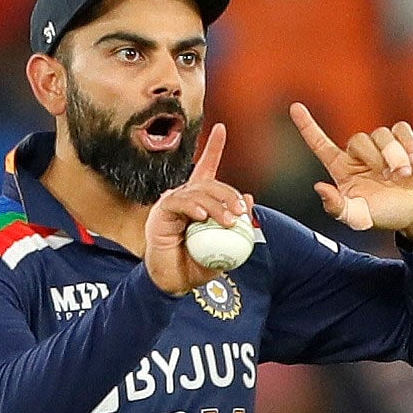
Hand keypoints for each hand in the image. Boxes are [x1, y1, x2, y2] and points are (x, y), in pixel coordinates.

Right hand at [144, 123, 253, 295]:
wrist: (173, 283)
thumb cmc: (196, 265)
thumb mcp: (224, 246)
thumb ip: (236, 224)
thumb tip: (250, 200)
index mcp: (198, 202)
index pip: (206, 169)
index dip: (213, 148)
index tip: (221, 128)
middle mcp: (183, 197)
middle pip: (209, 183)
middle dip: (228, 194)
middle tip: (242, 211)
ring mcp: (171, 203)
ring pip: (198, 192)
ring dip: (217, 205)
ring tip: (228, 221)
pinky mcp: (161, 213)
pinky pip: (180, 203)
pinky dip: (194, 208)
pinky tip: (202, 218)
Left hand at [289, 102, 412, 243]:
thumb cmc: (387, 215)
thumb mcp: (359, 217)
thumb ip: (337, 207)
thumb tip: (319, 188)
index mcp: (343, 170)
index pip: (320, 144)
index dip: (307, 126)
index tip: (294, 107)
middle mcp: (359, 155)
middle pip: (358, 139)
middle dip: (374, 158)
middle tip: (389, 179)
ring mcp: (382, 146)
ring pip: (381, 134)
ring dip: (394, 156)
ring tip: (404, 176)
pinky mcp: (404, 139)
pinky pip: (401, 129)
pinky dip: (408, 146)